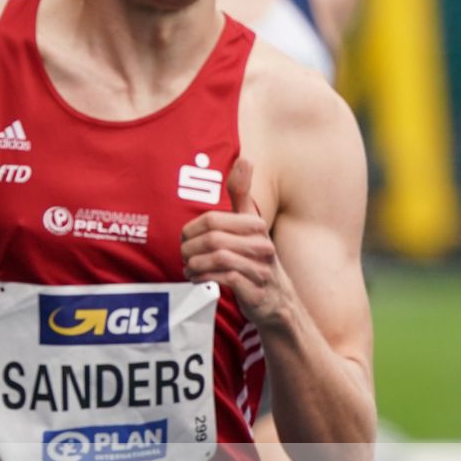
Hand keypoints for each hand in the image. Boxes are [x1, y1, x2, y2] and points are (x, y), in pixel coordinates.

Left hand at [180, 158, 292, 325]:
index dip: (191, 230)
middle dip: (190, 249)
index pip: (213, 220)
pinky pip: (226, 278)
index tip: (185, 240)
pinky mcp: (256, 290)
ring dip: (196, 265)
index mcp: (255, 226)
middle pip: (213, 239)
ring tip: (189, 269)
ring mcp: (260, 268)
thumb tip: (244, 159)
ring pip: (219, 258)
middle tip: (183, 257)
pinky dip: (205, 278)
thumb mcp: (250, 226)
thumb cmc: (256, 259)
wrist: (277, 301)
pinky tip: (198, 279)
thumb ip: (242, 195)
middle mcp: (261, 244)